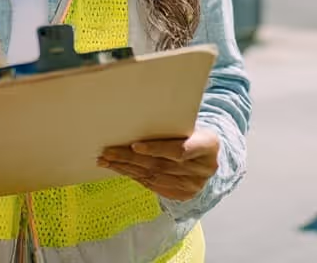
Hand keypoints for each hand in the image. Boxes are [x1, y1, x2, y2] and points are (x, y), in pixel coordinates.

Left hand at [97, 128, 219, 201]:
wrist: (209, 156)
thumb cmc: (194, 133)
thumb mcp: (190, 124)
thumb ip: (171, 126)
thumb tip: (135, 120)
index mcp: (208, 146)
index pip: (179, 150)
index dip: (156, 149)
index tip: (133, 146)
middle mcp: (203, 169)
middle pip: (161, 165)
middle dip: (131, 159)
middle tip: (108, 152)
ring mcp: (193, 186)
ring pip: (153, 177)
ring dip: (127, 169)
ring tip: (107, 161)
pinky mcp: (182, 195)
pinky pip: (153, 186)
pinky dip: (135, 177)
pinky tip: (121, 169)